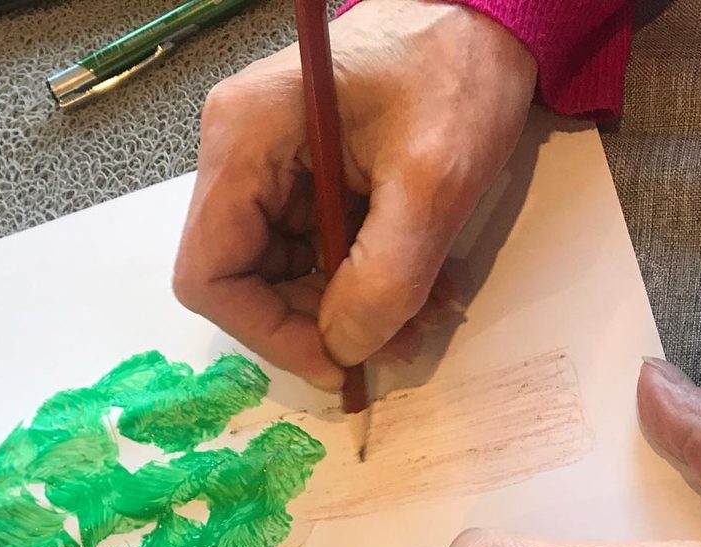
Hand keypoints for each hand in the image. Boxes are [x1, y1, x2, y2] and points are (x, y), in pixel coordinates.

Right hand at [173, 0, 537, 389]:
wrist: (490, 17)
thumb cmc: (456, 71)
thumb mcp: (431, 181)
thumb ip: (385, 276)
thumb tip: (345, 348)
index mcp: (244, 141)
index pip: (210, 273)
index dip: (265, 332)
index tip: (334, 359)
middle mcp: (241, 155)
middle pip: (246, 282)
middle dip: (319, 325)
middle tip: (396, 344)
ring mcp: (273, 167)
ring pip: (286, 277)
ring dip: (351, 311)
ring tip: (423, 316)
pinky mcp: (307, 178)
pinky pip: (317, 254)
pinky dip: (365, 282)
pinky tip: (421, 287)